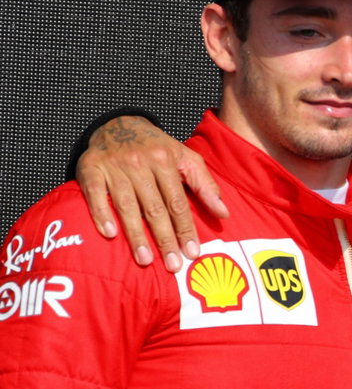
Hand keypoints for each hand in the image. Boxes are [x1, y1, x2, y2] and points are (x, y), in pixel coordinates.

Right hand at [78, 115, 226, 271]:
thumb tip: (224, 214)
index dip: (186, 229)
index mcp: (165, 161)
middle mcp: (139, 163)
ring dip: (136, 235)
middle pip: (154, 208)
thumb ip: (205, 186)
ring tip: (145, 260)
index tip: (193, 252)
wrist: (119, 123)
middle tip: (173, 265)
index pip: (178, 202)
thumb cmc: (158, 148)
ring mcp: (114, 166)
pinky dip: (101, 214)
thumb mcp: (186, 159)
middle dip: (165, 239)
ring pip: (127, 206)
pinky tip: (110, 234)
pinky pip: (96, 194)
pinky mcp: (90, 168)